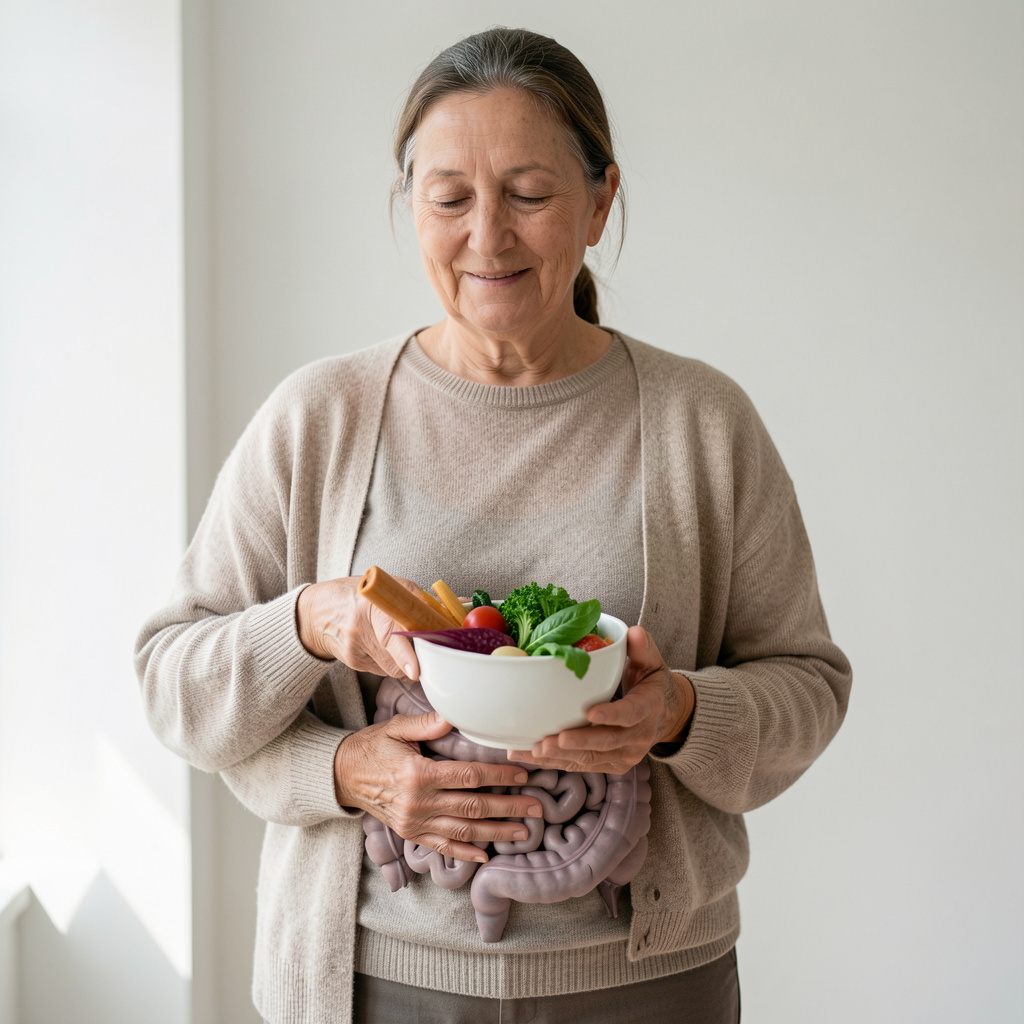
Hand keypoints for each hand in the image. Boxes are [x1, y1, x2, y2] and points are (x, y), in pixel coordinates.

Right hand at [296, 576, 418, 679]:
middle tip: (425, 647)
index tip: (415, 670)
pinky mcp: (353, 663)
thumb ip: (418, 599)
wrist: (317, 612)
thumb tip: (455, 609)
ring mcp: (354, 650)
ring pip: (394, 668)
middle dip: (416, 656)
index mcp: (371, 605)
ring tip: (395, 638)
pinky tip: (379, 644)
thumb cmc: (359, 595)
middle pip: (397, 659)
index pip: (389, 634)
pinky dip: (389, 660)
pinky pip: (383, 669)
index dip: (405, 654)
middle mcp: (359, 629)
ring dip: (403, 659)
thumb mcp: (388, 586)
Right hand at [335, 712, 544, 861]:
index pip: (469, 777)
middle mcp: (419, 803)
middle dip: (509, 808)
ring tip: (524, 833)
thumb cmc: (373, 746)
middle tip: (538, 808)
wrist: (343, 775)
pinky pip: (442, 847)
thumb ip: (427, 723)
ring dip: (497, 833)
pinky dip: (466, 854)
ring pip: (464, 832)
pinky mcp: (410, 834)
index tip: (523, 775)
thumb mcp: (396, 728)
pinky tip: (486, 856)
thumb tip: (455, 715)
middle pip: (474, 808)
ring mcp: (415, 823)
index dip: (500, 777)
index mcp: (419, 774)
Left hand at [508, 626, 694, 774]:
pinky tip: (534, 756)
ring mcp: (626, 754)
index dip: (612, 715)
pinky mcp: (613, 765)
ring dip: (562, 756)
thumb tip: (633, 633)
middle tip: (550, 741)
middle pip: (607, 742)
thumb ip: (642, 647)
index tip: (590, 713)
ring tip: (535, 750)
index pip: (631, 713)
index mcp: (649, 708)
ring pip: (592, 759)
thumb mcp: (652, 662)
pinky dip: (558, 763)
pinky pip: (584, 766)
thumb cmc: (652, 684)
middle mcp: (639, 736)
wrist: (666, 715)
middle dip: (577, 743)